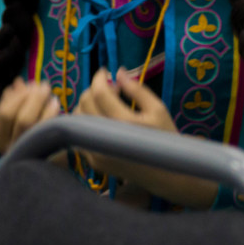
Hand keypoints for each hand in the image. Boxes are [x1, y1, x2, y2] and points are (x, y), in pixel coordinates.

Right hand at [0, 78, 59, 154]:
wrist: (44, 165)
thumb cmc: (29, 136)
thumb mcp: (17, 119)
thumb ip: (16, 101)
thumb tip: (18, 82)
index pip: (4, 112)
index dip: (16, 96)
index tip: (27, 84)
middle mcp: (10, 148)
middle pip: (19, 117)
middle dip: (32, 97)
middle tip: (43, 85)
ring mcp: (26, 151)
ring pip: (30, 122)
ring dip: (40, 103)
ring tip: (49, 92)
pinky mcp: (43, 152)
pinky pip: (45, 129)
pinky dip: (50, 112)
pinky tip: (55, 103)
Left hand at [73, 68, 215, 207]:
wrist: (165, 173)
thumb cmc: (165, 137)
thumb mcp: (158, 109)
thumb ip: (137, 89)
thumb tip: (119, 72)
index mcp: (125, 122)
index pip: (99, 93)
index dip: (100, 77)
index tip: (105, 71)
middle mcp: (106, 137)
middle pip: (85, 103)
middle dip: (94, 89)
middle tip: (110, 88)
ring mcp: (96, 151)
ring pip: (77, 118)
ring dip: (87, 105)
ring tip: (106, 103)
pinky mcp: (92, 160)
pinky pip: (80, 134)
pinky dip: (86, 122)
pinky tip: (103, 120)